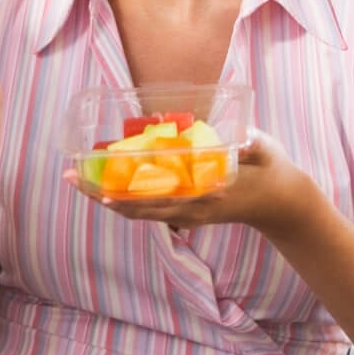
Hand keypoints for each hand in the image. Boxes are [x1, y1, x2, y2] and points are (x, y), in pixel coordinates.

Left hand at [65, 128, 317, 235]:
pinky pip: (149, 209)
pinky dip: (125, 200)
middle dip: (102, 194)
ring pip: (139, 210)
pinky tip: (105, 188)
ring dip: (107, 197)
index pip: (160, 200)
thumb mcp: (266, 153)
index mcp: (207, 195)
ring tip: (78, 182)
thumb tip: (244, 141)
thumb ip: (254, 146)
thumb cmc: (273, 171)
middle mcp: (192, 208)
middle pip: (137, 207)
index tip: (102, 193)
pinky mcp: (188, 211)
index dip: (129, 198)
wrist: (282, 204)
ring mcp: (188, 212)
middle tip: (71, 178)